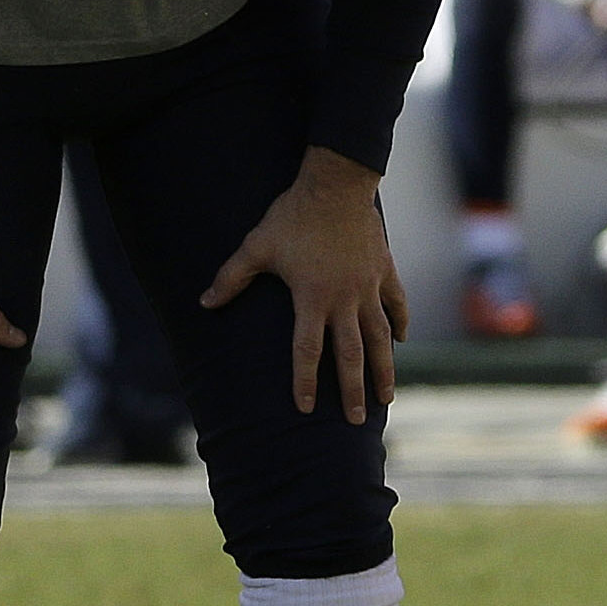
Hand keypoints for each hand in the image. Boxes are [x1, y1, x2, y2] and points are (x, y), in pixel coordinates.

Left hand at [201, 146, 407, 422]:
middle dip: (352, 391)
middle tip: (357, 421)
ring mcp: (368, 286)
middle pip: (350, 355)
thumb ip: (231, 277)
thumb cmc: (293, 216)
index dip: (304, 382)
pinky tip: (401, 340)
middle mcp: (344, 299)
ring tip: (387, 397)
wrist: (337, 184)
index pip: (307, 351)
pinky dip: (400, 322)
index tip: (305, 408)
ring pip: (381, 337)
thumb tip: (204, 303)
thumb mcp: (257, 246)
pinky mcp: (384, 270)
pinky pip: (396, 303)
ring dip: (383, 369)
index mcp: (312, 299)